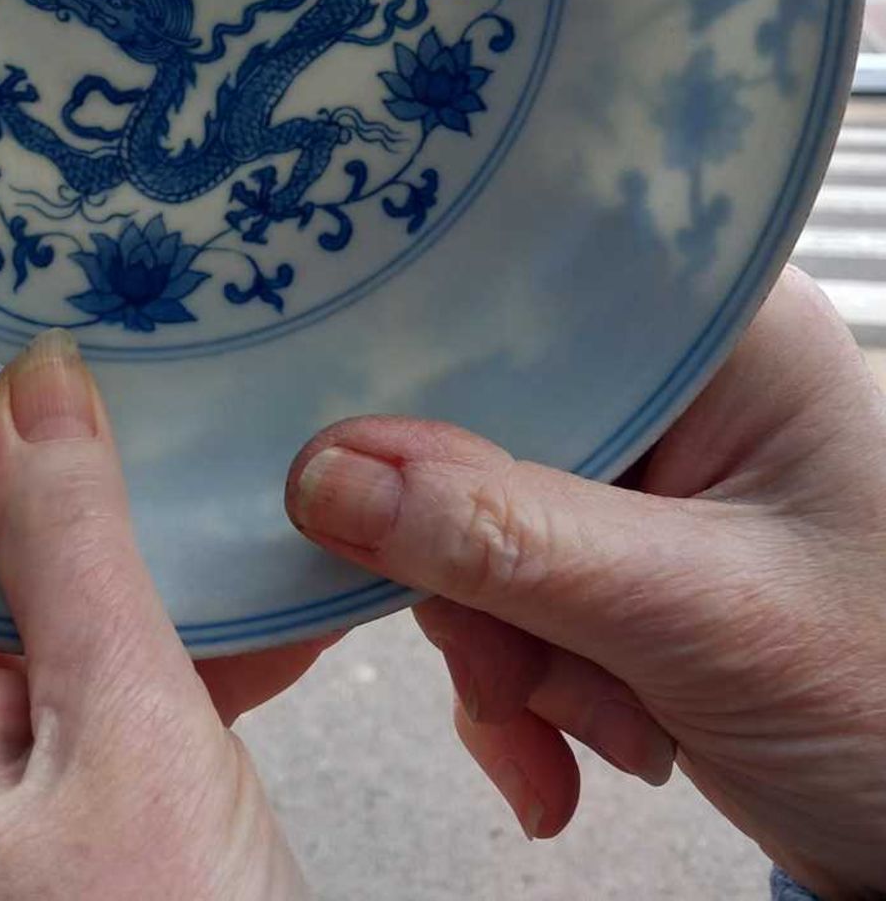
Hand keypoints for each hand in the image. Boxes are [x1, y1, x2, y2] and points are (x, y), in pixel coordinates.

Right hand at [286, 266, 885, 898]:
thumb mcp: (693, 613)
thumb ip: (505, 540)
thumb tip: (326, 474)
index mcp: (722, 331)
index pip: (533, 292)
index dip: (430, 355)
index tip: (344, 445)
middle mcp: (680, 381)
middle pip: (487, 422)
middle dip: (479, 575)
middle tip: (504, 670)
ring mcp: (649, 474)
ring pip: (480, 521)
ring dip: (506, 651)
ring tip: (588, 734)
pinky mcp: (621, 557)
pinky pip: (506, 592)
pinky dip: (520, 685)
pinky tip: (570, 756)